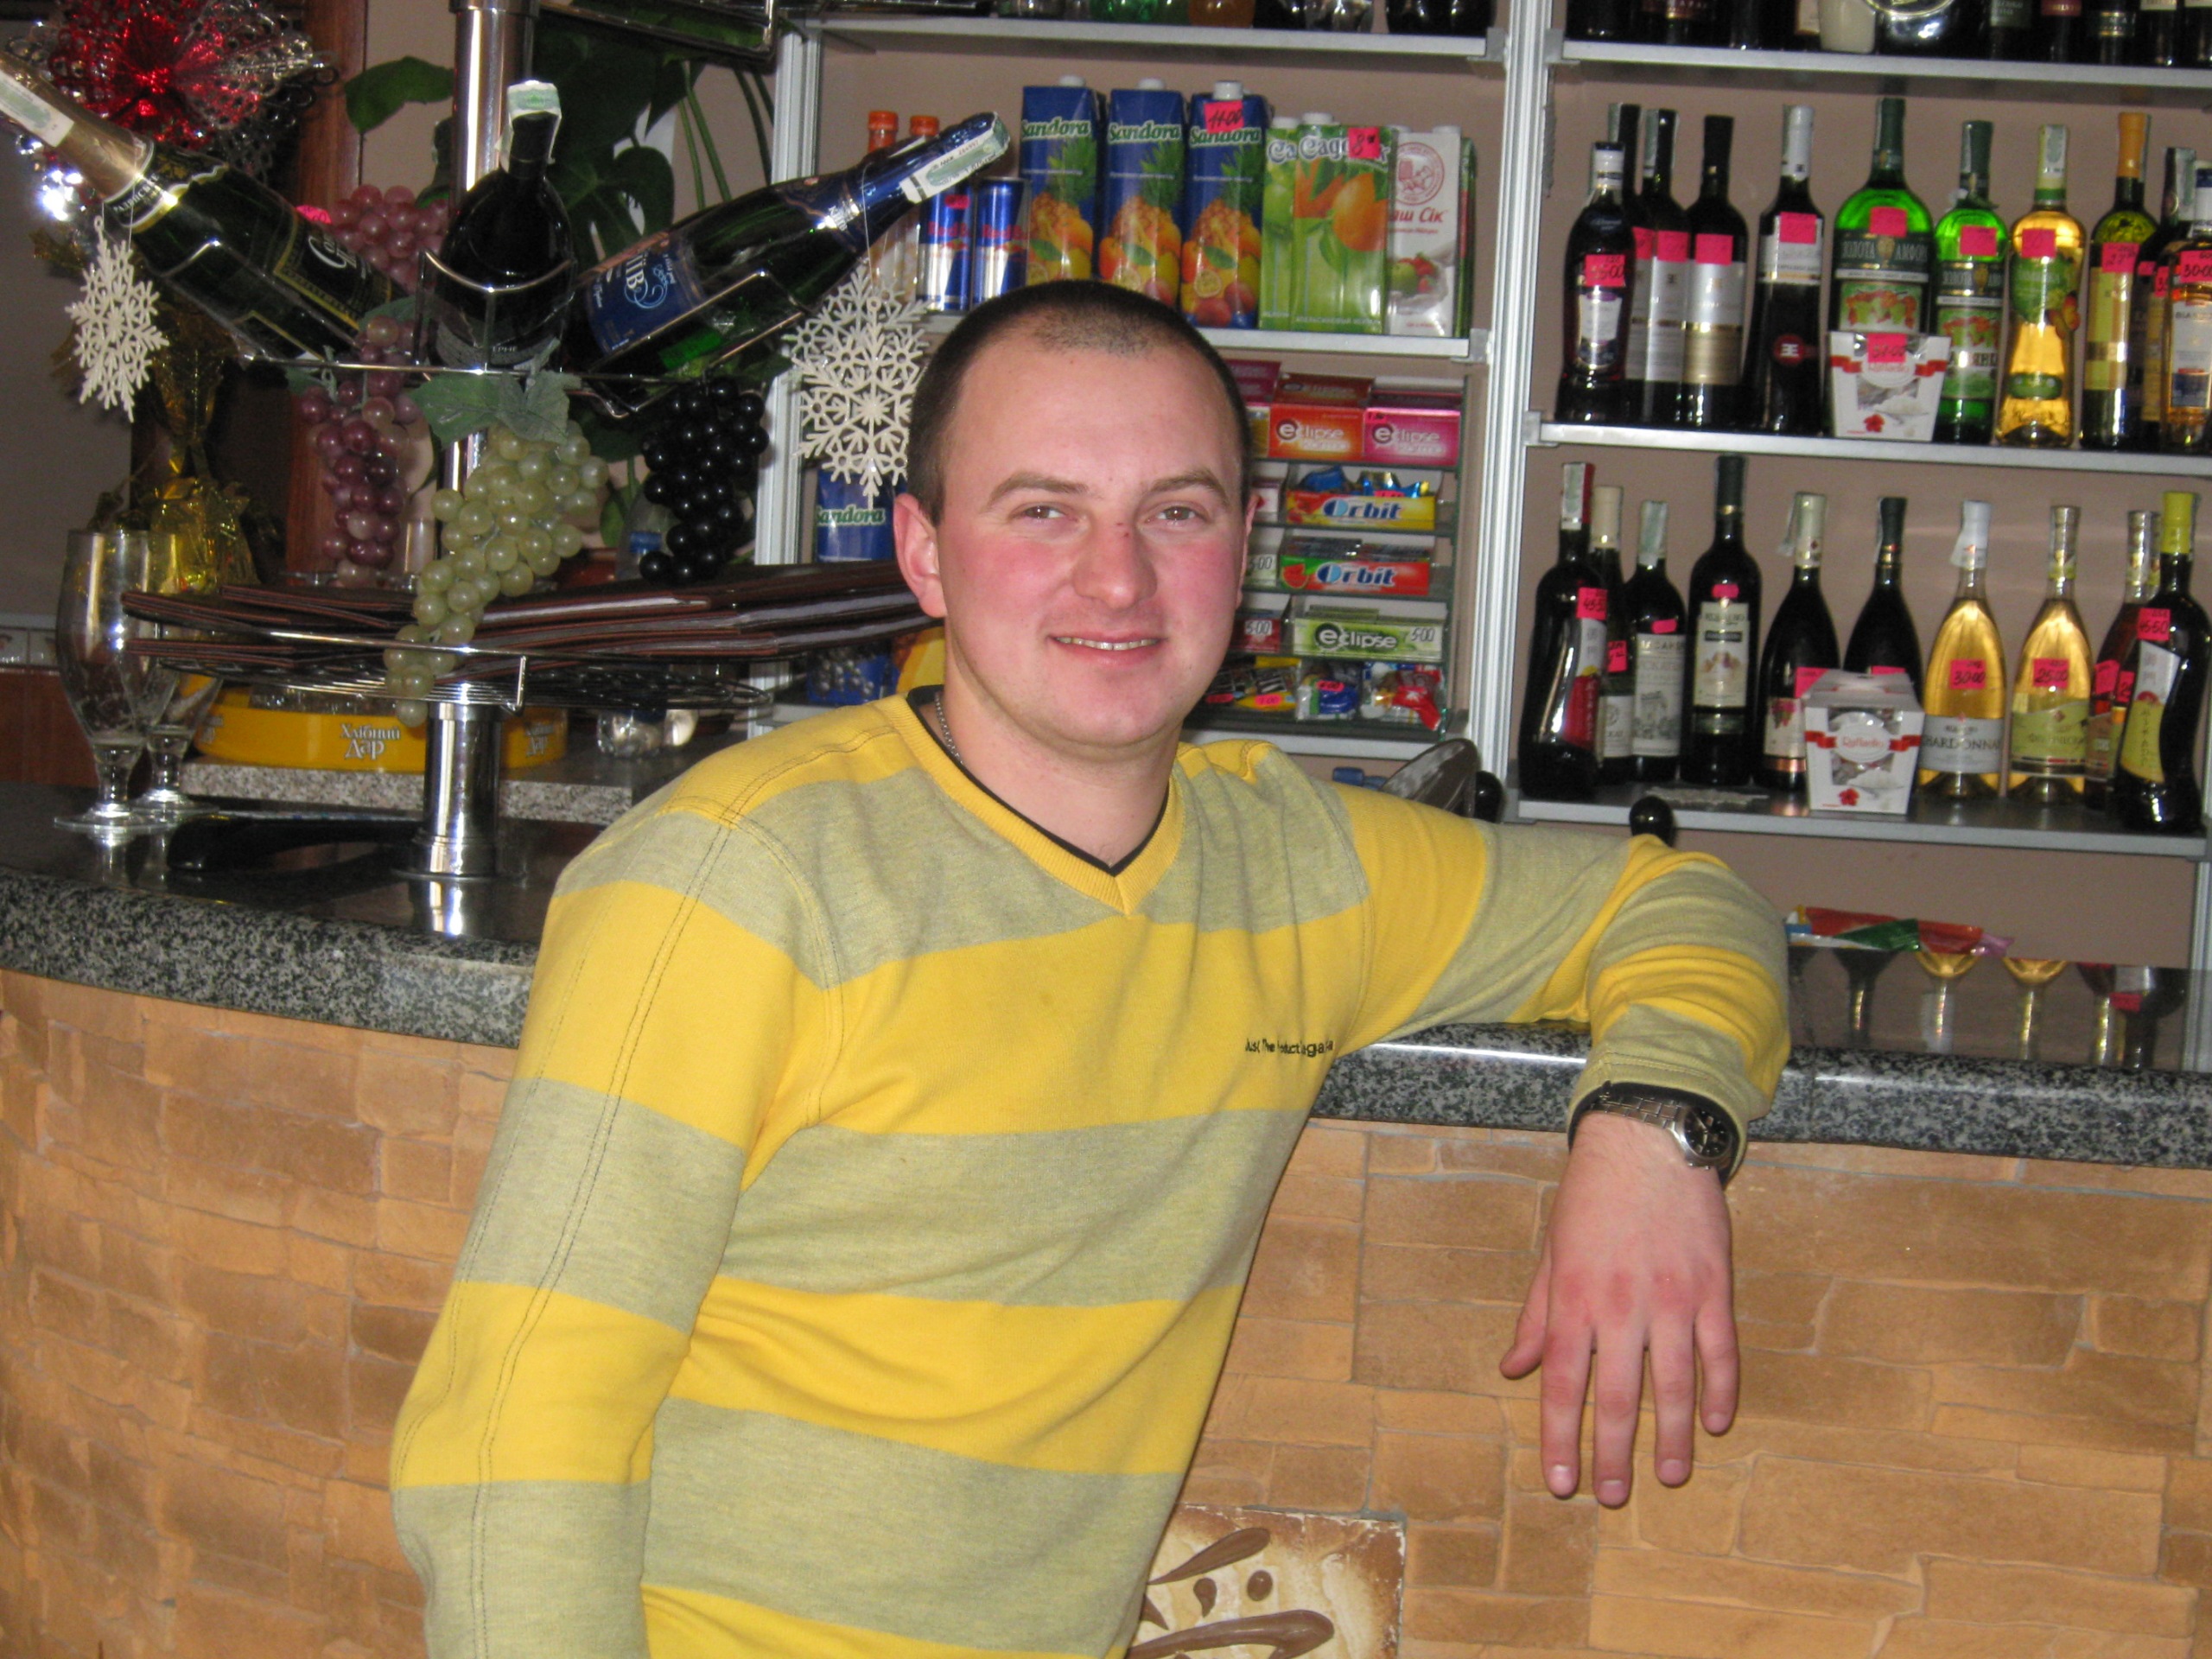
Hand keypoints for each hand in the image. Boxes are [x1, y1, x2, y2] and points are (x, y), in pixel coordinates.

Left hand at [1498, 1111, 1737, 1506]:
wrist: (1646, 1143)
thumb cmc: (1590, 1197)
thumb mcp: (1551, 1253)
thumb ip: (1536, 1316)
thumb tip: (1513, 1368)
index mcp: (1574, 1300)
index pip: (1564, 1385)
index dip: (1560, 1438)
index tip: (1560, 1482)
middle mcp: (1621, 1307)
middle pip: (1616, 1397)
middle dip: (1612, 1454)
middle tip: (1612, 1497)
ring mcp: (1672, 1300)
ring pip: (1673, 1386)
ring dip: (1670, 1438)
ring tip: (1668, 1475)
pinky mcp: (1713, 1289)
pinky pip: (1720, 1354)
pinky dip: (1720, 1392)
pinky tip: (1715, 1424)